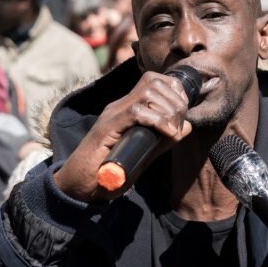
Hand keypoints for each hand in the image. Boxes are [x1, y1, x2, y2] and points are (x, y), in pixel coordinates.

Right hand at [53, 71, 191, 200]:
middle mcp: (119, 106)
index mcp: (127, 109)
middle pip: (154, 82)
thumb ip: (163, 139)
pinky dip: (157, 121)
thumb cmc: (109, 173)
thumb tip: (186, 127)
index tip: (182, 113)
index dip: (175, 92)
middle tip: (177, 126)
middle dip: (175, 102)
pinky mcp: (107, 127)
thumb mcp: (144, 153)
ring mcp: (112, 115)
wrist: (81, 186)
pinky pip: (136, 112)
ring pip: (147, 93)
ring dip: (167, 111)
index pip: (155, 81)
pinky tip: (165, 133)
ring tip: (171, 131)